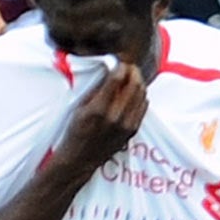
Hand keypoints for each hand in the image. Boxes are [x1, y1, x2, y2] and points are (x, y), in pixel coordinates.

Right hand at [53, 62, 146, 177]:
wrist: (80, 159)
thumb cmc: (76, 131)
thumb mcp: (80, 107)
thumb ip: (97, 89)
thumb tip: (110, 70)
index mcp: (99, 108)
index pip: (118, 77)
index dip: (120, 64)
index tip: (118, 60)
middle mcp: (116, 116)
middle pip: (134, 83)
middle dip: (132, 70)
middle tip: (127, 66)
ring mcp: (127, 124)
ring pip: (142, 93)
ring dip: (137, 81)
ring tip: (130, 77)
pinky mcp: (133, 130)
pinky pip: (143, 106)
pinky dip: (140, 95)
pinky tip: (132, 93)